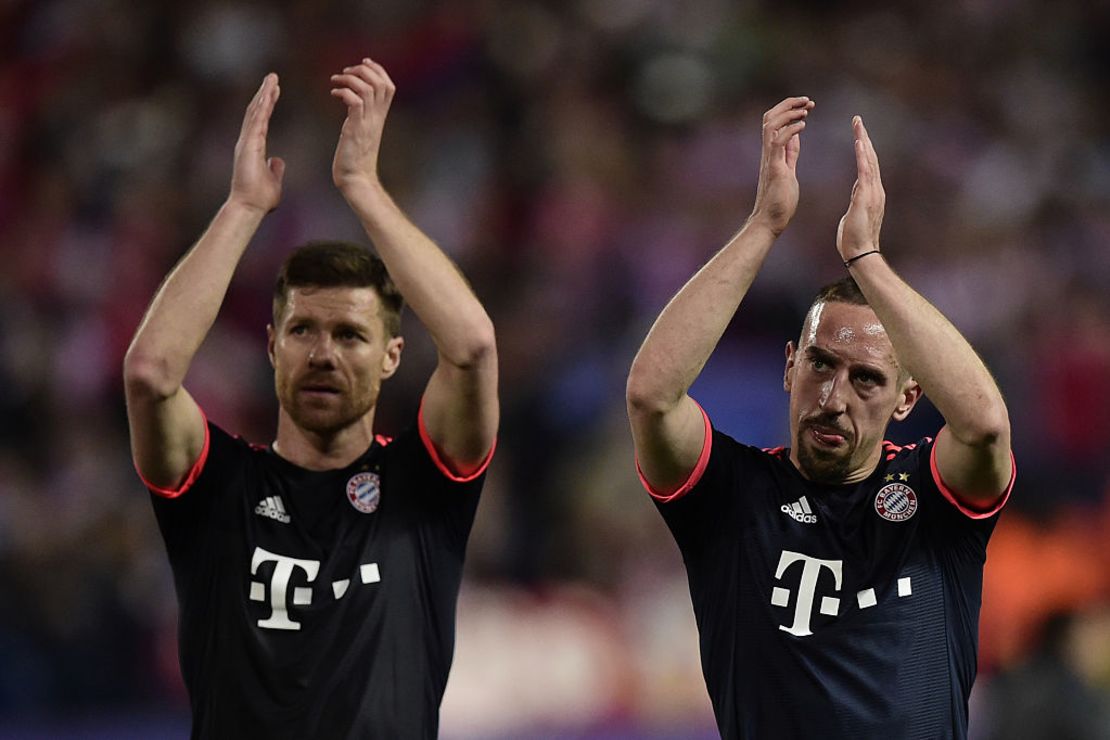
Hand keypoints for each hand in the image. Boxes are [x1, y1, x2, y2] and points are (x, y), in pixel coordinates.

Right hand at [228, 73, 284, 213]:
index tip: (274, 91)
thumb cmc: (259, 198)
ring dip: (264, 95)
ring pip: (256, 112)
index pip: (262, 120)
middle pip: (257, 111)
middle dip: (265, 93)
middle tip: (272, 77)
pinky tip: (268, 95)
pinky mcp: (248, 145)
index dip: (268, 104)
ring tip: (272, 79)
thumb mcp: (273, 180)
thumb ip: (275, 169)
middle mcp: (248, 141)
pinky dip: (262, 107)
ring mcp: (246, 142)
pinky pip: (256, 122)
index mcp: (254, 147)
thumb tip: (277, 160)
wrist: (249, 207)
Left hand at [331, 59, 394, 193]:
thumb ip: (361, 116)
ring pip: (368, 89)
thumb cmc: (355, 159)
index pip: (389, 86)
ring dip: (351, 79)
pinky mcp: (355, 129)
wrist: (356, 179)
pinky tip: (333, 94)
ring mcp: (367, 123)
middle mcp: (376, 117)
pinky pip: (354, 102)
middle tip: (346, 72)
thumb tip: (353, 102)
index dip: (378, 70)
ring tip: (336, 80)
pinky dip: (343, 92)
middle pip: (381, 83)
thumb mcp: (361, 131)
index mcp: (380, 117)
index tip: (363, 63)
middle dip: (363, 70)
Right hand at [749, 97, 812, 235]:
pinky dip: (790, 130)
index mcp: (773, 152)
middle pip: (770, 117)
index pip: (775, 121)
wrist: (771, 221)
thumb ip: (790, 152)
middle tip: (807, 101)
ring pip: (771, 125)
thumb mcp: (788, 169)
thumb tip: (795, 136)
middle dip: (789, 104)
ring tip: (806, 110)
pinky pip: (778, 142)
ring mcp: (770, 159)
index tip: (806, 105)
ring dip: (789, 113)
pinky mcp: (774, 168)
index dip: (790, 109)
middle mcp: (768, 152)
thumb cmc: (780, 201)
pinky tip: (803, 126)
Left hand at [836, 116, 884, 260]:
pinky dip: (863, 156)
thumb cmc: (854, 238)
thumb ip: (858, 199)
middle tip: (857, 119)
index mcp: (870, 192)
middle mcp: (875, 189)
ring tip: (858, 124)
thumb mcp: (854, 213)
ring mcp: (873, 192)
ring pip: (869, 160)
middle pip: (870, 157)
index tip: (857, 132)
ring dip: (863, 141)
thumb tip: (858, 190)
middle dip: (864, 137)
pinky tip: (859, 143)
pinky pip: (865, 172)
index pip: (867, 164)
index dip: (863, 147)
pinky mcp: (866, 197)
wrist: (860, 253)